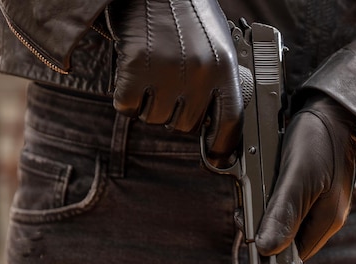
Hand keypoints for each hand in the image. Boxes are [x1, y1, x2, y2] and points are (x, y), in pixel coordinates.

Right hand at [108, 0, 241, 166]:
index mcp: (224, 67)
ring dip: (149, 103)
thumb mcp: (217, 43)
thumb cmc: (186, 11)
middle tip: (169, 87)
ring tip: (152, 73)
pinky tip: (132, 74)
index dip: (223, 145)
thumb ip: (218, 80)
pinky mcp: (135, 67)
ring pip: (155, 118)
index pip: (229, 121)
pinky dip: (126, 96)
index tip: (217, 157)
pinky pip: (127, 106)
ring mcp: (168, 70)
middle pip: (185, 125)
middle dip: (175, 112)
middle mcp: (200, 72)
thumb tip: (213, 119)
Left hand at [255, 94, 355, 260]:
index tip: (250, 232)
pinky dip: (270, 194)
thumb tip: (267, 250)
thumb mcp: (298, 176)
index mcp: (327, 220)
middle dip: (264, 225)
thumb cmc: (319, 138)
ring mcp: (319, 199)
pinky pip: (286, 200)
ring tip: (253, 189)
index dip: (271, 250)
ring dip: (264, 208)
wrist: (333, 108)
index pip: (295, 256)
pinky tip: (263, 179)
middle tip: (246, 207)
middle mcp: (325, 214)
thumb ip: (283, 213)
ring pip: (284, 217)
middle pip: (288, 236)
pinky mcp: (311, 185)